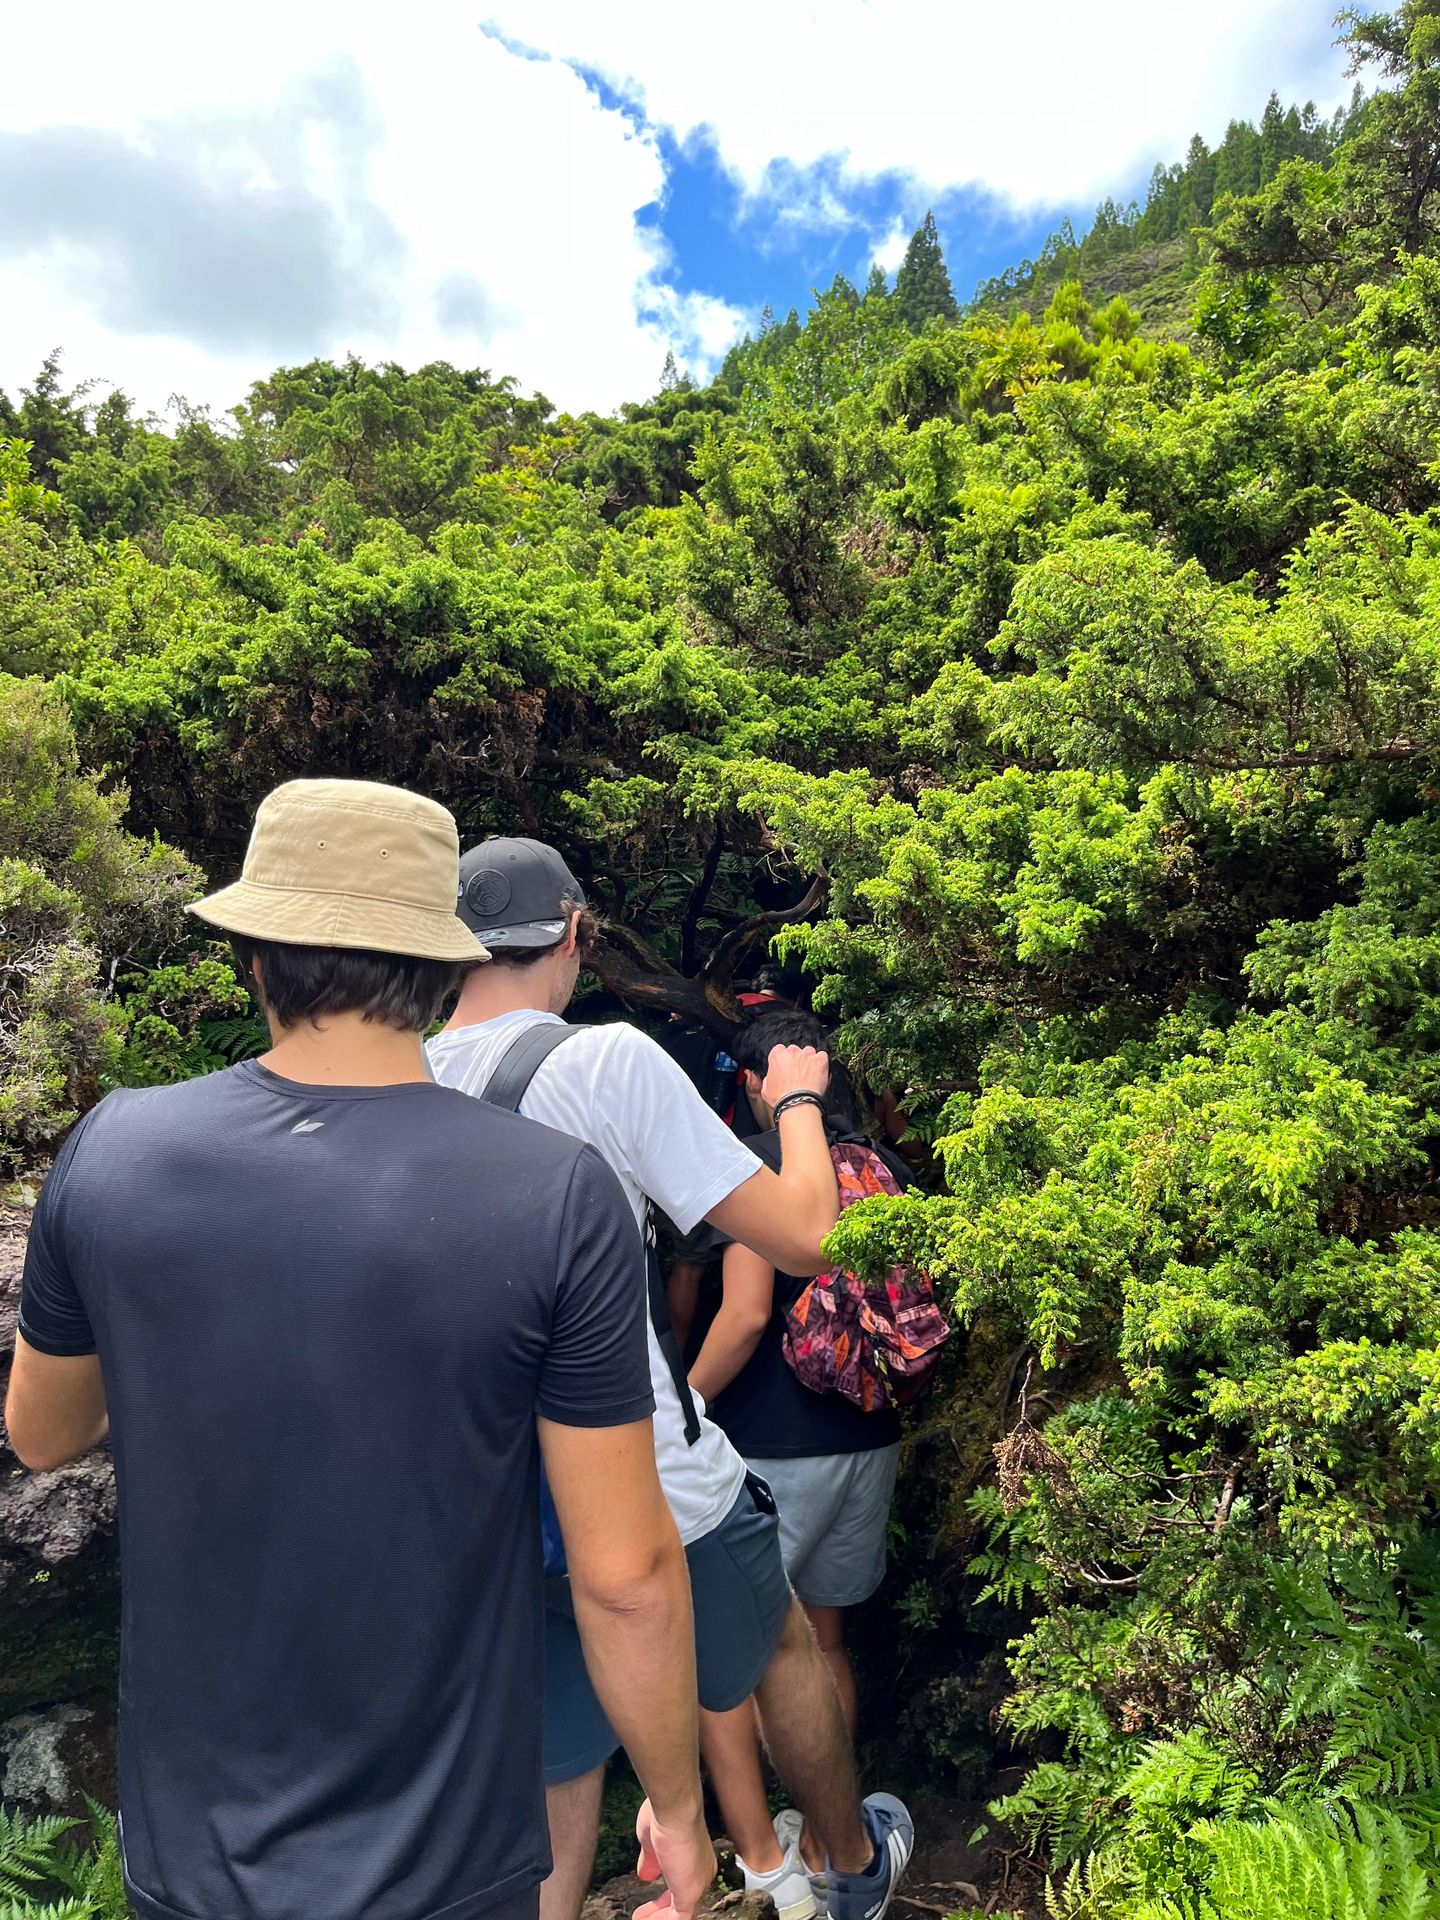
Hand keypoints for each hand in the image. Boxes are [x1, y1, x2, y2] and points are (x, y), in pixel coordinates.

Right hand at [635, 1798, 715, 1919]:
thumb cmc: (665, 1814)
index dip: (664, 1894)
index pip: (680, 1881)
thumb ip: (650, 1860)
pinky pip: (677, 1918)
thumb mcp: (652, 1841)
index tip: (648, 1901)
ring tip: (640, 1919)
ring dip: (658, 1917)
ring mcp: (698, 1883)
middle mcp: (701, 1871)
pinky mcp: (690, 1893)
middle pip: (682, 1900)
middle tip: (642, 1914)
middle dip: (660, 1909)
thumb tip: (645, 1874)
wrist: (674, 1808)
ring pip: (680, 1911)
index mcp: (695, 1857)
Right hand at [761, 1043, 829, 1109]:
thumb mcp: (765, 1089)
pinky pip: (822, 1056)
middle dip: (796, 1060)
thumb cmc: (782, 1098)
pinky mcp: (820, 1060)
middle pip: (795, 1051)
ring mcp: (807, 1055)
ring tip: (809, 1075)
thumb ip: (769, 1078)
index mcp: (777, 1056)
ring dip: (809, 1061)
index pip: (779, 1050)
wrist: (798, 1104)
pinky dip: (821, 1063)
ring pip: (809, 1052)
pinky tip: (819, 1073)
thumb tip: (771, 1078)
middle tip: (797, 1074)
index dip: (783, 1060)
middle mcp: (792, 1052)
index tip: (785, 1067)